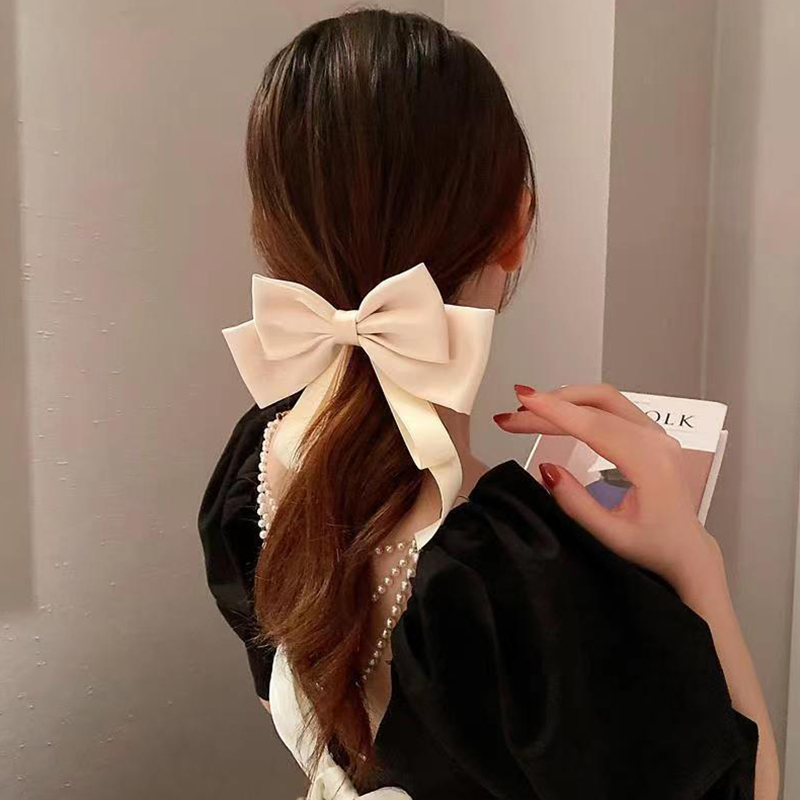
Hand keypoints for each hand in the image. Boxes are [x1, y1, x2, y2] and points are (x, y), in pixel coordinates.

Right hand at [494, 383, 725, 598]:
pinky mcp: (650, 435)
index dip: (556, 411)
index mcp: (650, 463)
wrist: (688, 551)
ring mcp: (656, 434)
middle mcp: (656, 440)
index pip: (595, 425)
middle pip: (597, 404)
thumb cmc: (655, 548)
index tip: (524, 401)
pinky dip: (581, 405)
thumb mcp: (611, 536)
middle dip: (552, 404)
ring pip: (604, 399)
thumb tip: (547, 469)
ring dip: (565, 400)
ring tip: (530, 411)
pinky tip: (559, 414)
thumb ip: (576, 503)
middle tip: (514, 415)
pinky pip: (612, 407)